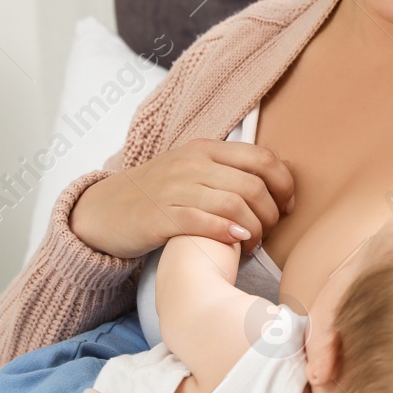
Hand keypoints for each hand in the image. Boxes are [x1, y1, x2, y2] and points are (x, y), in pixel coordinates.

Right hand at [70, 137, 296, 258]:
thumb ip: (228, 170)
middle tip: (269, 231)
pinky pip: (204, 222)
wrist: (103, 210)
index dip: (284, 183)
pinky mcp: (160, 217)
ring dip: (254, 229)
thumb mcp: (192, 169)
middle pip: (253, 185)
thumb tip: (278, 179)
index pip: (262, 157)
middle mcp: (191, 164)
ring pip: (234, 204)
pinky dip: (228, 232)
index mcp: (205, 148)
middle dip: (271, 213)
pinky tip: (236, 241)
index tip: (288, 205)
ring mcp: (174, 189)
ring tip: (253, 243)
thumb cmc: (157, 193)